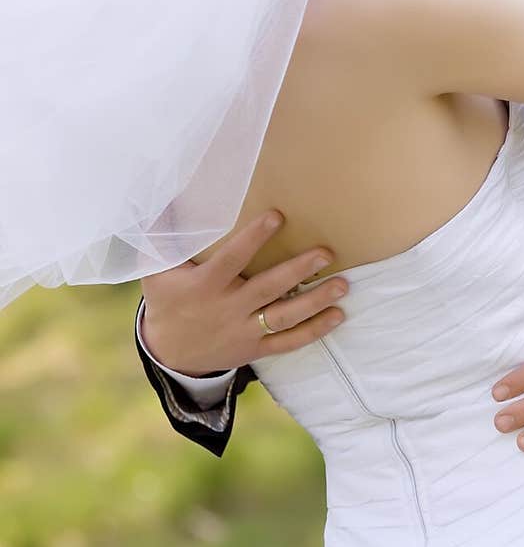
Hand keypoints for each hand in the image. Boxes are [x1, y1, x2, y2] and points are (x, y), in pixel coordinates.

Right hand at [140, 211, 346, 375]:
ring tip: (343, 284)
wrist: (168, 352)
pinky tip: (337, 315)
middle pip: (268, 288)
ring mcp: (243, 331)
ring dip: (315, 301)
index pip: (232, 258)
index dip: (254, 237)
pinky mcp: (255, 349)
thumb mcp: (156, 268)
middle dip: (298, 270)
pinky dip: (314, 331)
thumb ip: (164, 233)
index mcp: (205, 286)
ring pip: (284, 317)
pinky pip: (288, 342)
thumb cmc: (167, 299)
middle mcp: (228, 309)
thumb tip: (165, 195)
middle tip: (326, 253)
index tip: (277, 216)